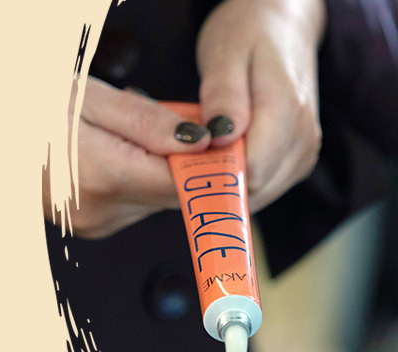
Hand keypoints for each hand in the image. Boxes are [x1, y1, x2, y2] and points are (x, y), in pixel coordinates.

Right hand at [43, 77, 210, 238]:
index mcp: (102, 177)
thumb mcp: (88, 100)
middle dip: (185, 159)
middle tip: (179, 123)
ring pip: (156, 199)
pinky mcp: (92, 227)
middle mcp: (101, 212)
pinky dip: (139, 179)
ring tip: (132, 134)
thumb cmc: (32, 113)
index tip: (226, 146)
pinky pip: (135, 204)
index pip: (182, 183)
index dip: (211, 164)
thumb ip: (146, 122)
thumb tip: (199, 140)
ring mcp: (95, 224)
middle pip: (172, 192)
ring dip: (160, 168)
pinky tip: (117, 154)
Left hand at [196, 0, 325, 212]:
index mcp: (286, 112)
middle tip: (182, 156)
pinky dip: (235, 180)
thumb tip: (221, 137)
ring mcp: (303, 152)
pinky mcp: (297, 160)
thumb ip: (223, 96)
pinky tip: (217, 156)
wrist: (281, 24)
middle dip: (212, 182)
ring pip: (256, 195)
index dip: (210, 177)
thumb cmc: (247, 33)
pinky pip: (262, 188)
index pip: (250, 173)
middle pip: (252, 190)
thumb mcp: (225, 53)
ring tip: (199, 152)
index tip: (179, 164)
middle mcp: (303, 139)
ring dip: (222, 183)